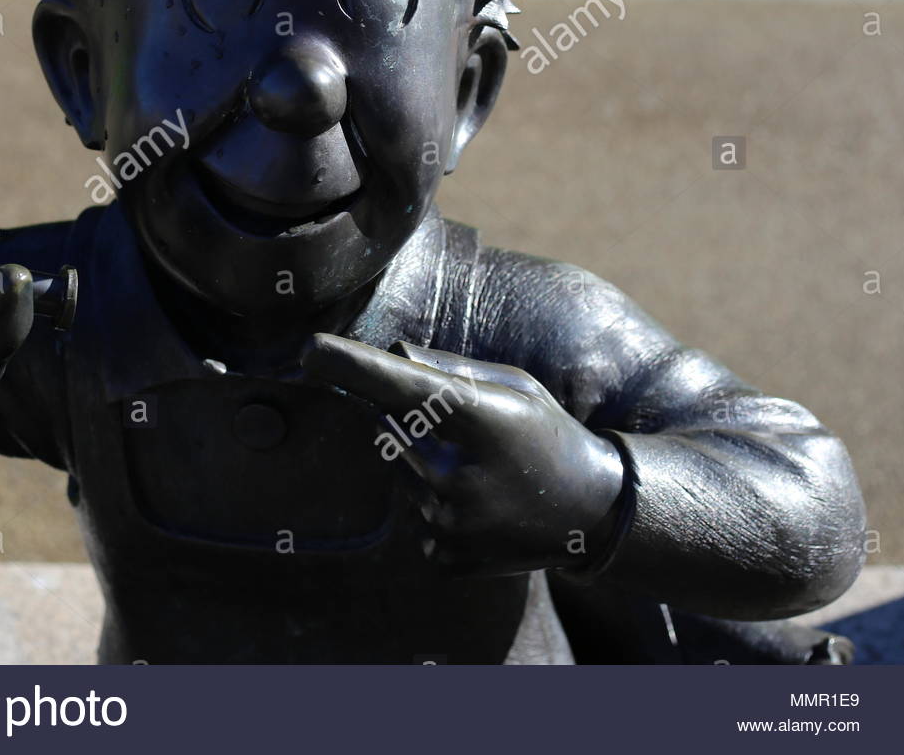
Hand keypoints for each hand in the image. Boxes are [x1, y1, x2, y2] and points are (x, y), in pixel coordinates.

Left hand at [300, 333, 624, 574]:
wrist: (593, 511)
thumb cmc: (547, 432)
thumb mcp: (513, 387)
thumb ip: (450, 370)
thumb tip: (392, 355)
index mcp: (481, 421)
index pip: (403, 387)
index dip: (353, 366)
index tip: (310, 348)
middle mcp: (459, 475)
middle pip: (391, 428)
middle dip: (411, 419)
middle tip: (464, 429)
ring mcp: (450, 523)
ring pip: (399, 471)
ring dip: (424, 462)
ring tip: (481, 469)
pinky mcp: (446, 555)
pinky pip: (414, 515)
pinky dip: (436, 503)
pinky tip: (479, 502)